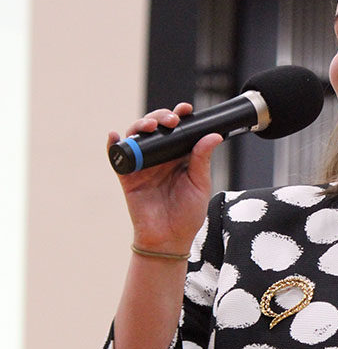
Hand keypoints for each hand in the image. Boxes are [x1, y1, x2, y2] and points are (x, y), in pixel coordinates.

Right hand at [109, 102, 223, 254]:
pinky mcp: (128, 177)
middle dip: (161, 117)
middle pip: (156, 128)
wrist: (171, 239)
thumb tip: (213, 135)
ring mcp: (143, 165)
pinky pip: (117, 157)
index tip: (186, 110)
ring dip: (139, 126)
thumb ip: (202, 159)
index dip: (180, 117)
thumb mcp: (200, 184)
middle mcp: (161, 157)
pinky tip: (115, 136)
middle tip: (171, 120)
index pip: (178, 130)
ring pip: (137, 137)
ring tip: (149, 126)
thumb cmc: (188, 214)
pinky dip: (113, 144)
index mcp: (180, 156)